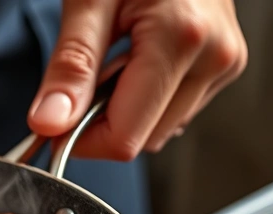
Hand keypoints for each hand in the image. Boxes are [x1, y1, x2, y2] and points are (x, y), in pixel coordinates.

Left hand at [27, 0, 246, 159]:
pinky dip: (144, 96)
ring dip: (124, 109)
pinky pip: (173, 108)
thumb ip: (70, 66)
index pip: (126, 138)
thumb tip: (49, 122)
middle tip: (80, 80)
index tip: (52, 127)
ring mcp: (223, 61)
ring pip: (159, 128)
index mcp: (181, 39)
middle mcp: (213, 56)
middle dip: (101, 122)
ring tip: (113, 58)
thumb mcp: (87, 2)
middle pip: (142, 139)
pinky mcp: (222, 63)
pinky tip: (134, 60)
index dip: (81, 141)